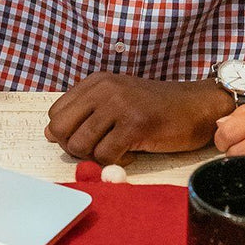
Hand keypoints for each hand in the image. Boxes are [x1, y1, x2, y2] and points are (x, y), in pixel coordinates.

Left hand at [44, 73, 234, 165]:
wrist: (196, 106)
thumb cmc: (155, 108)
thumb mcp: (115, 102)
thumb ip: (83, 114)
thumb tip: (48, 134)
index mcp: (96, 82)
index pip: (55, 114)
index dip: (66, 134)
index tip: (89, 139)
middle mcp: (104, 89)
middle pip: (60, 130)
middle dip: (75, 148)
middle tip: (100, 148)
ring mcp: (119, 105)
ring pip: (80, 146)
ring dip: (96, 157)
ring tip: (119, 149)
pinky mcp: (135, 124)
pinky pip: (105, 156)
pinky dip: (116, 162)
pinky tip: (133, 153)